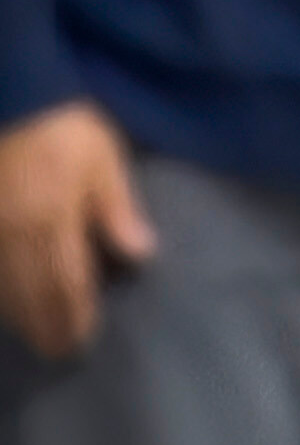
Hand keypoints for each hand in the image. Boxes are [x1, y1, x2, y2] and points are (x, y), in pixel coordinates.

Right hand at [0, 97, 147, 359]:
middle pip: (29, 291)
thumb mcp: (104, 160)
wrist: (13, 93)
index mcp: (53, 221)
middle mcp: (14, 233)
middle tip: (56, 351)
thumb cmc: (66, 125)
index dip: (73, 315)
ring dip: (17, 313)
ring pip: (2, 283)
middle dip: (43, 323)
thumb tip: (140, 254)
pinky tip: (3, 301)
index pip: (65, 282)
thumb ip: (118, 209)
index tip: (81, 341)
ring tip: (32, 335)